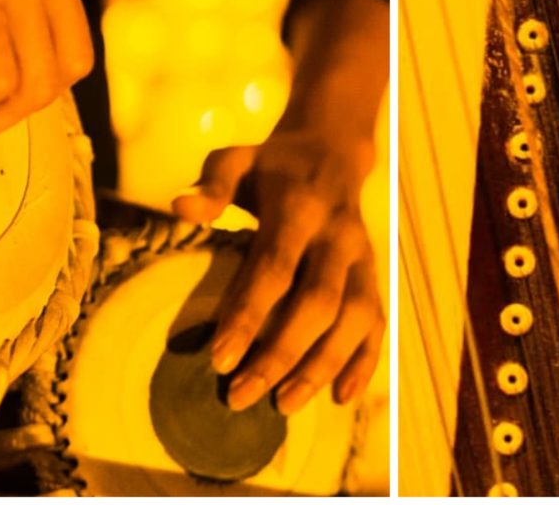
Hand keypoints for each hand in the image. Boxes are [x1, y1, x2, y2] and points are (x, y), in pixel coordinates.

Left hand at [172, 127, 384, 414]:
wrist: (331, 152)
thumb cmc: (270, 167)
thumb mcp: (235, 161)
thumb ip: (211, 185)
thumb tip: (181, 208)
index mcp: (299, 207)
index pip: (274, 268)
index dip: (248, 314)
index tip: (218, 359)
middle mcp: (338, 236)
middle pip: (317, 302)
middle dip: (280, 354)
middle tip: (239, 395)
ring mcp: (363, 258)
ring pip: (353, 318)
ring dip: (322, 365)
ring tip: (284, 404)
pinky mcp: (374, 276)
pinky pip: (377, 323)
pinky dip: (364, 362)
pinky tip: (340, 397)